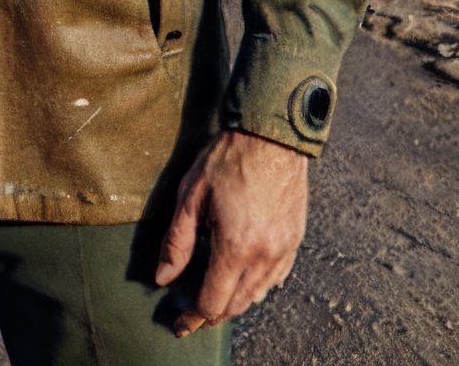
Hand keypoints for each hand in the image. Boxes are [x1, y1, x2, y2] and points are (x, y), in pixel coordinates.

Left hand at [155, 129, 308, 335]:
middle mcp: (264, 256)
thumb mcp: (191, 196)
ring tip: (216, 298)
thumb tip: (163, 278)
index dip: (193, 317)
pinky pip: (277, 278)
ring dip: (235, 302)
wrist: (272, 134)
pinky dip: (258, 286)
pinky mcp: (295, 238)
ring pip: (258, 295)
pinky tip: (246, 280)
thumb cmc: (228, 159)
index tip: (180, 323)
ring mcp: (284, 249)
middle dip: (212, 314)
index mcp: (235, 247)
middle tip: (193, 315)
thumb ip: (177, 242)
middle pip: (236, 305)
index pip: (212, 302)